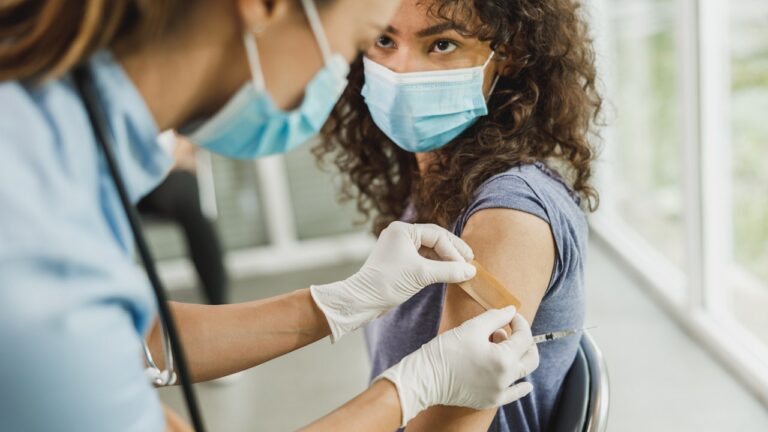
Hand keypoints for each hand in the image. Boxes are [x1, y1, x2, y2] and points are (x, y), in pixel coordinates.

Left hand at [310, 222, 476, 341]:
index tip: (467, 265)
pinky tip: (448, 272)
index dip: (454, 250)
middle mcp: (400, 234)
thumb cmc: (387, 283)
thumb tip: (471, 271)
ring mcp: (400, 247)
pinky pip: (423, 258)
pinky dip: (436, 265)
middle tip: (470, 260)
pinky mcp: (400, 260)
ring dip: (446, 258)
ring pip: (430, 249)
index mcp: (403, 230)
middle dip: (453, 251)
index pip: (437, 235)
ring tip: (462, 268)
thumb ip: (449, 271)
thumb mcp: (422, 275)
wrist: (363, 300)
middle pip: (435, 238)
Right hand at [378, 306, 538, 426]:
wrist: (425, 377)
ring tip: (500, 346)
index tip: (510, 315)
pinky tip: (525, 384)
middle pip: (530, 357)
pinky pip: (513, 394)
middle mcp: (506, 378)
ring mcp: (499, 392)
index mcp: (503, 359)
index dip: (519, 322)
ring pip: (522, 374)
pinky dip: (520, 387)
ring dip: (518, 357)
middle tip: (512, 330)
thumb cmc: (446, 350)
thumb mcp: (472, 327)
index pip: (524, 337)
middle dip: (525, 340)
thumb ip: (496, 316)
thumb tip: (511, 310)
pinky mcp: (490, 400)